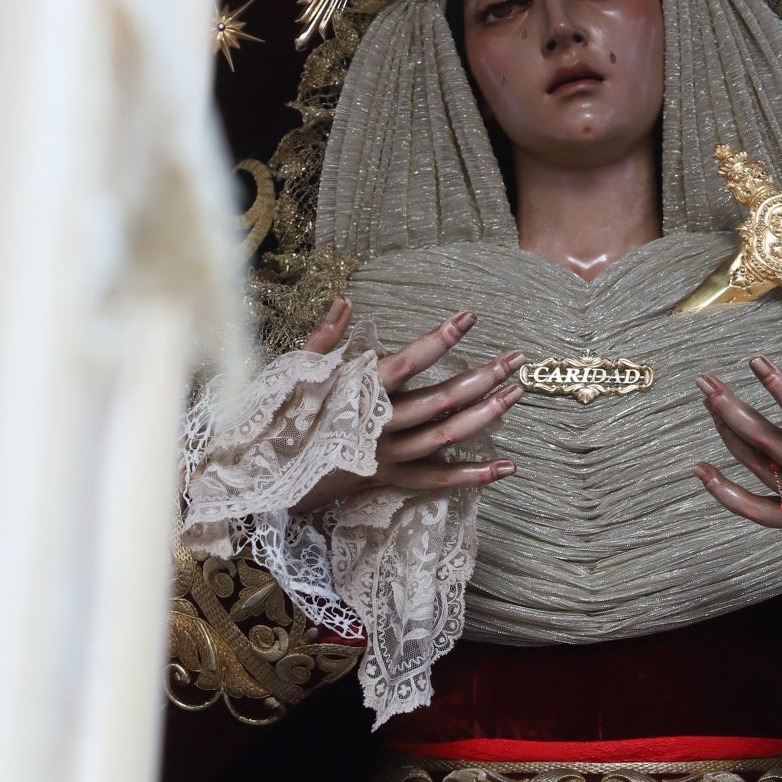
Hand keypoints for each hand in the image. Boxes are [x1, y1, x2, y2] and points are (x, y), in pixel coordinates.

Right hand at [296, 299, 523, 512]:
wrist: (265, 483)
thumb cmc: (280, 422)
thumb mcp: (296, 375)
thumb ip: (325, 338)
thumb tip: (345, 299)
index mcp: (357, 394)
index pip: (406, 363)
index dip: (438, 339)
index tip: (469, 316)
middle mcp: (378, 426)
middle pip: (438, 401)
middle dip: (481, 378)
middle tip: (516, 358)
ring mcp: (386, 457)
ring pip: (444, 437)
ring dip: (484, 416)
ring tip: (517, 394)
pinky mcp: (389, 481)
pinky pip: (436, 480)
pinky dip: (472, 476)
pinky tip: (505, 467)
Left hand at [693, 348, 781, 575]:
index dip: (779, 386)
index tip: (755, 361)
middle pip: (770, 441)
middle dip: (733, 408)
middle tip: (706, 382)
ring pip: (760, 469)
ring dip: (729, 436)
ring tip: (709, 404)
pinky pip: (757, 512)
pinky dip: (726, 495)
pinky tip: (702, 472)